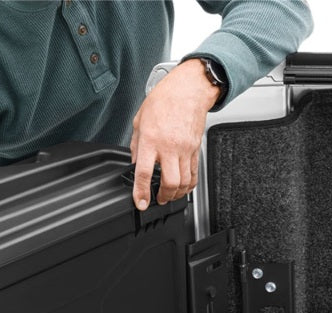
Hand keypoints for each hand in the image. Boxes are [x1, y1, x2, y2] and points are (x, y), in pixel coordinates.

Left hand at [130, 59, 220, 208]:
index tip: (141, 203)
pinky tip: (183, 187)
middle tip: (158, 200)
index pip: (145, 173)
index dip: (142, 192)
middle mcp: (169, 147)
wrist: (187, 91)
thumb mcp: (139, 121)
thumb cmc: (163, 101)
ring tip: (170, 196)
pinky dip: (189, 185)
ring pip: (184, 182)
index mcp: (151, 140)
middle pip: (170, 182)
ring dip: (176, 194)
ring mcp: (185, 149)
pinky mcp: (195, 150)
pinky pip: (194, 174)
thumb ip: (136, 145)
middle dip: (164, 197)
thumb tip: (136, 163)